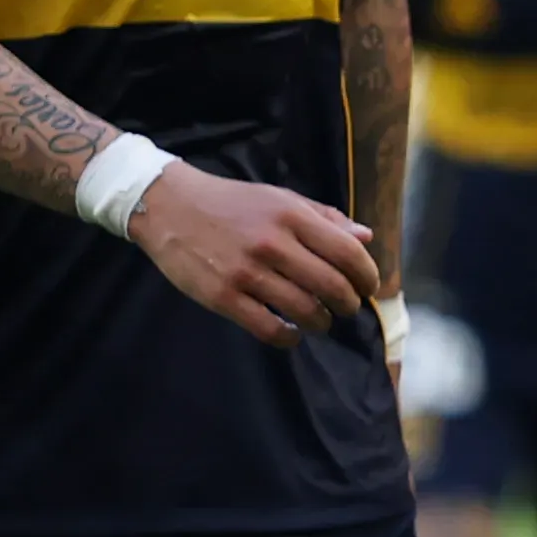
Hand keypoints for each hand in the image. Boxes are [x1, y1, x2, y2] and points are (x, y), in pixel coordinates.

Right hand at [129, 164, 382, 344]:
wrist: (169, 206)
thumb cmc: (231, 203)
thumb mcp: (279, 198)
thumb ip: (324, 217)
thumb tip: (366, 236)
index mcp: (291, 215)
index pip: (348, 253)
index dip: (367, 276)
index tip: (366, 287)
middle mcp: (272, 243)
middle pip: (332, 287)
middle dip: (349, 305)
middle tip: (346, 308)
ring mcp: (246, 272)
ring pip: (305, 311)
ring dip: (322, 323)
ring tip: (319, 320)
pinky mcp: (223, 297)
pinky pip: (269, 329)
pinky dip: (289, 337)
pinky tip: (291, 332)